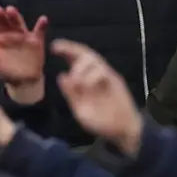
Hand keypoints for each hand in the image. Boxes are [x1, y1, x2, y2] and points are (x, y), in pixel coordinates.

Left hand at [0, 7, 47, 102]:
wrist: (24, 82)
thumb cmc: (6, 71)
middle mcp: (8, 34)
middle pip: (4, 21)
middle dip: (0, 15)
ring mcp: (22, 36)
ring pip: (18, 23)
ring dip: (15, 16)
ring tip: (11, 10)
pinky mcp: (36, 40)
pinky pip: (39, 31)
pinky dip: (42, 25)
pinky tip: (43, 19)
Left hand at [51, 40, 142, 155]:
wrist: (122, 130)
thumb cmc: (100, 121)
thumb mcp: (80, 109)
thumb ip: (71, 94)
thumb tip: (61, 76)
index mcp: (85, 79)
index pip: (75, 59)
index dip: (66, 49)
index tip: (54, 46)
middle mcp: (96, 75)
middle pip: (85, 53)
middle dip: (70, 49)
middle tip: (58, 51)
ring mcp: (107, 76)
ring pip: (94, 59)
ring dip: (80, 67)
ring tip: (76, 82)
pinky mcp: (116, 81)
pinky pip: (103, 71)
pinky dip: (92, 76)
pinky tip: (86, 86)